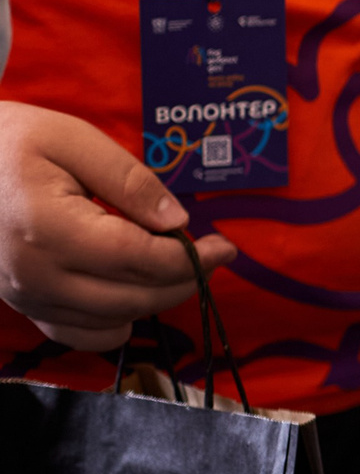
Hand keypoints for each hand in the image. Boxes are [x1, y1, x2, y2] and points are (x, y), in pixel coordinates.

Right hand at [0, 103, 235, 350]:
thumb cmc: (7, 142)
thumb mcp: (72, 139)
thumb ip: (130, 180)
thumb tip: (177, 220)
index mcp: (50, 229)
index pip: (141, 260)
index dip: (192, 257)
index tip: (223, 245)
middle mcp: (36, 274)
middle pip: (135, 297)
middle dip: (184, 280)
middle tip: (208, 254)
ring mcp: (25, 295)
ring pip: (114, 323)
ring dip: (155, 300)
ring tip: (171, 265)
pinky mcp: (21, 304)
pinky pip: (81, 335)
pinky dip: (116, 320)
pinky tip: (129, 289)